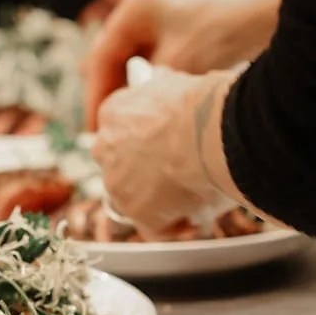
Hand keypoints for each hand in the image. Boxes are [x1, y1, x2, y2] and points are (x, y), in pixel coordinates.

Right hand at [84, 0, 281, 126]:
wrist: (278, 10)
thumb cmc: (229, 29)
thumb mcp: (179, 63)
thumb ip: (146, 89)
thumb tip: (126, 117)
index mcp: (137, 1)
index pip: (103, 54)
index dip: (97, 95)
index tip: (96, 127)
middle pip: (118, 54)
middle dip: (114, 92)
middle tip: (110, 129)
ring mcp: (169, 8)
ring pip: (140, 57)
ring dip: (136, 87)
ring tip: (132, 121)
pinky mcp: (190, 20)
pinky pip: (161, 54)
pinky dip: (156, 79)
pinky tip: (158, 103)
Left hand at [93, 68, 245, 237]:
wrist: (209, 128)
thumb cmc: (203, 103)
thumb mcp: (175, 87)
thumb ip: (165, 95)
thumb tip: (174, 92)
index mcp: (114, 112)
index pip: (122, 133)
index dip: (145, 144)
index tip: (168, 148)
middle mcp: (106, 147)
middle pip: (122, 168)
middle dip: (146, 175)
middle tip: (180, 176)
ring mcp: (117, 182)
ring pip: (134, 199)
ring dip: (159, 202)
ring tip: (192, 199)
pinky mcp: (137, 211)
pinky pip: (155, 228)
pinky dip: (174, 228)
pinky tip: (195, 222)